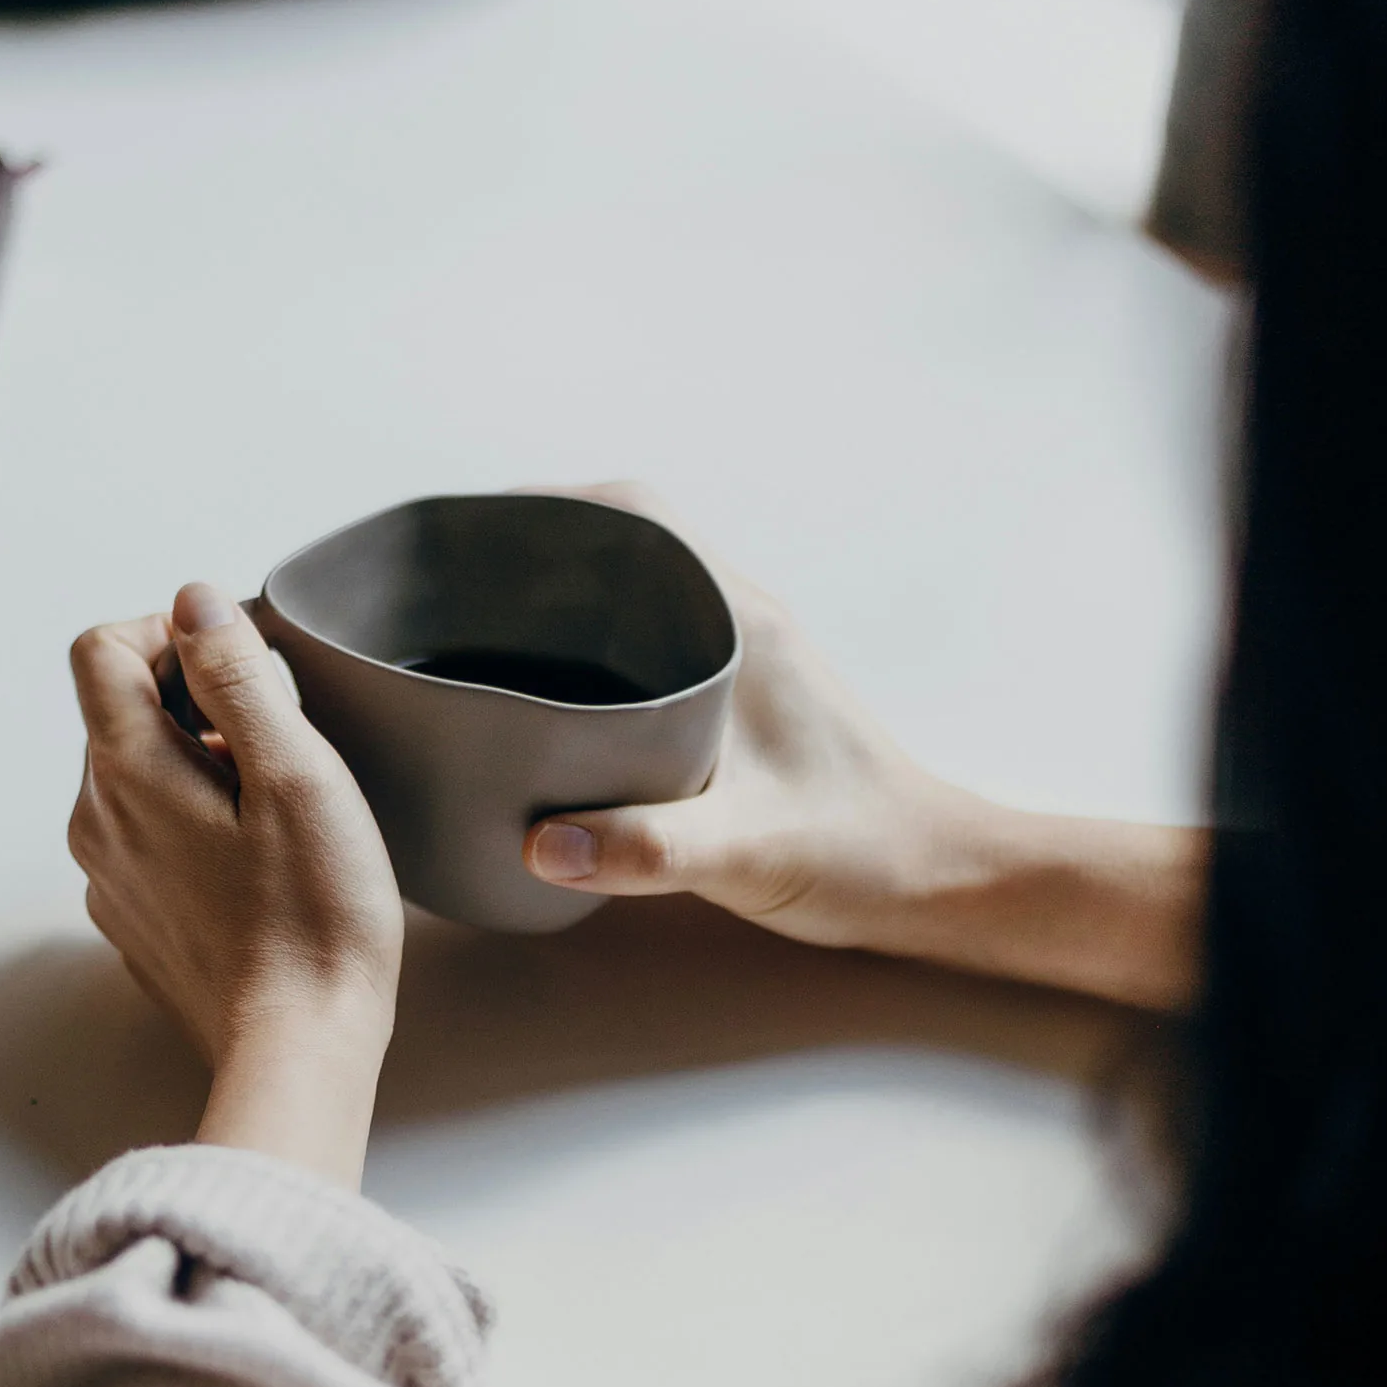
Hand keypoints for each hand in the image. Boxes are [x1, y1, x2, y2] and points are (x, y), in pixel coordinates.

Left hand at [68, 584, 404, 1186]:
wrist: (299, 1046)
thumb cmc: (313, 917)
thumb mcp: (295, 774)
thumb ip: (238, 676)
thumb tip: (196, 603)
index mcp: (128, 773)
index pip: (101, 650)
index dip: (168, 632)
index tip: (236, 659)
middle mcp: (97, 820)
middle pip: (119, 710)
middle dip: (194, 700)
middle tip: (278, 740)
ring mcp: (110, 875)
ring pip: (136, 774)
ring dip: (197, 761)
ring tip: (275, 805)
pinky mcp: (134, 918)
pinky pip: (148, 835)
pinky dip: (193, 819)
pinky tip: (257, 860)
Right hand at [520, 484, 956, 951]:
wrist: (935, 881)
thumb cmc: (859, 853)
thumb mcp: (747, 851)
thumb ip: (647, 847)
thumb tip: (537, 843)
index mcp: (741, 624)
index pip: (640, 516)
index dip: (553, 505)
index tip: (477, 530)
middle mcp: (739, 624)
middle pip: (622, 546)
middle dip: (535, 553)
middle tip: (451, 591)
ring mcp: (740, 660)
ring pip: (634, 597)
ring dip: (560, 604)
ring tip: (475, 638)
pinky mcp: (736, 702)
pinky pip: (647, 648)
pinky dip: (588, 654)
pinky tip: (543, 705)